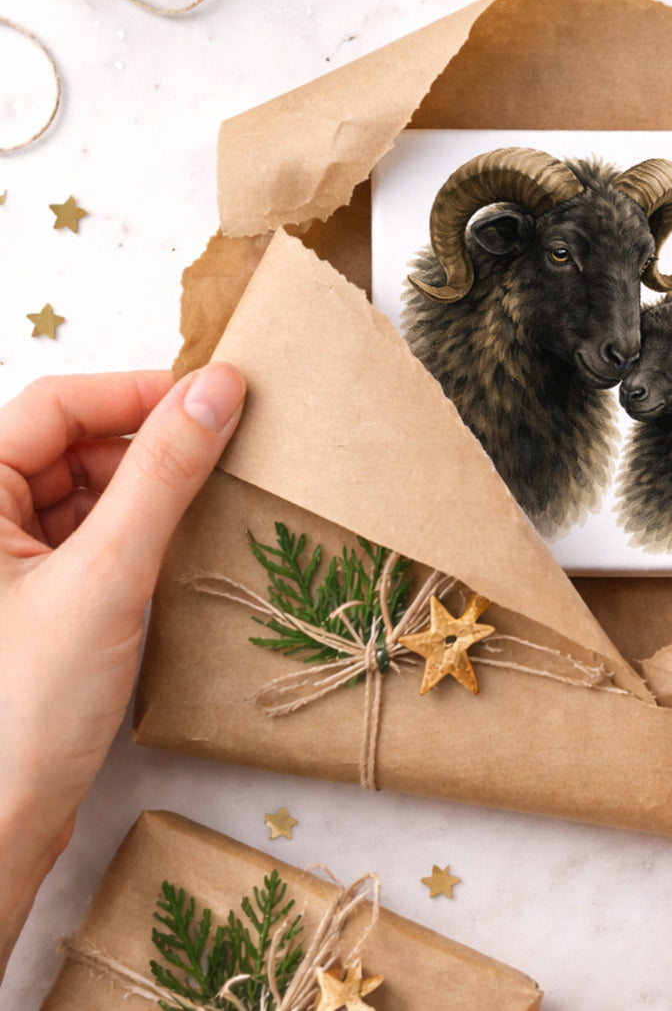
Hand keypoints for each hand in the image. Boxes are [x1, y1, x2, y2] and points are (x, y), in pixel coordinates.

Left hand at [0, 366, 244, 978]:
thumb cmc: (24, 707)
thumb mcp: (107, 574)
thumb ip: (164, 473)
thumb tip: (218, 388)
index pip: (55, 405)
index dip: (136, 392)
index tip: (217, 396)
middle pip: (70, 444)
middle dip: (147, 442)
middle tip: (226, 448)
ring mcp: (6, 564)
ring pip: (85, 491)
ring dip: (148, 488)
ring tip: (211, 498)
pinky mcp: (34, 600)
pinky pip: (92, 536)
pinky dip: (139, 531)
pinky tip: (181, 546)